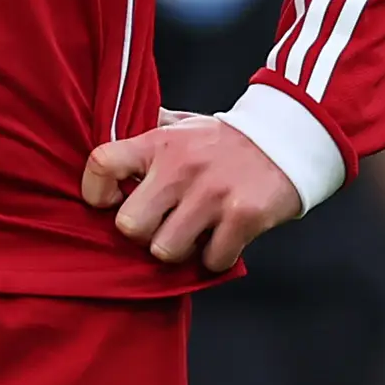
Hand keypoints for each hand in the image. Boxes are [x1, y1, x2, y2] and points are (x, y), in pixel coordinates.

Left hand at [82, 114, 301, 270]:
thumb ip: (150, 130)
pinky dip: (216, 257)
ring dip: (179, 250)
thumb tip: (113, 126)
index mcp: (160, 142)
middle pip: (129, 225)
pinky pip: (211, 260)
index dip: (95, 191)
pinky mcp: (243, 216)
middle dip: (143, 233)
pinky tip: (223, 238)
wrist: (290, 138)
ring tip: (194, 233)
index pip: (102, 163)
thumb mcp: (184, 124)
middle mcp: (181, 167)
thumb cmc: (227, 139)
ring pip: (165, 250)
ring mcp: (212, 194)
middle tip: (160, 225)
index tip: (108, 201)